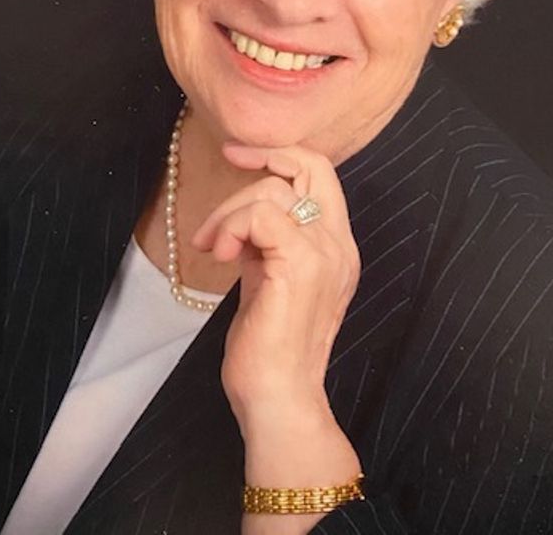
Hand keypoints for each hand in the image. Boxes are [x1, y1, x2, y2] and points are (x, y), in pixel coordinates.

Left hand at [191, 143, 360, 435]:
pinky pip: (261, 213)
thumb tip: (242, 217)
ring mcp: (325, 253)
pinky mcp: (300, 264)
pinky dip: (232, 225)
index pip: (322, 175)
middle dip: (263, 156)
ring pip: (273, 191)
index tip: (240, 157)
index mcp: (336, 248)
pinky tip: (221, 253)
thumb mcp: (270, 280)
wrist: (278, 398)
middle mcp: (339, 245)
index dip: (281, 155)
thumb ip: (267, 243)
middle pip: (311, 165)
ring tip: (213, 246)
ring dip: (230, 211)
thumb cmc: (268, 349)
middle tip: (226, 162)